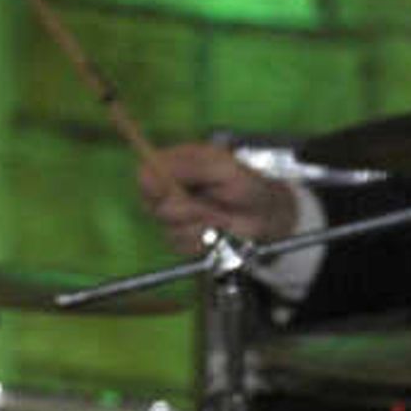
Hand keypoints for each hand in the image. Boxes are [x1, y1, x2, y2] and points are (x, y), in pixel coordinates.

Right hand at [136, 139, 299, 253]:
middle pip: (153, 205)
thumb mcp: (222, 167)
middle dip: (184, 210)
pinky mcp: (183, 238)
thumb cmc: (246, 184)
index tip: (167, 192)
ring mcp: (175, 216)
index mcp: (175, 165)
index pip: (145, 174)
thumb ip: (191, 166)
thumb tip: (158, 168)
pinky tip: (215, 233)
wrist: (265, 215)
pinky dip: (201, 241)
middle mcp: (170, 191)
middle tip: (208, 208)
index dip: (152, 186)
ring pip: (168, 228)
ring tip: (219, 218)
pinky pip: (181, 245)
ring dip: (197, 226)